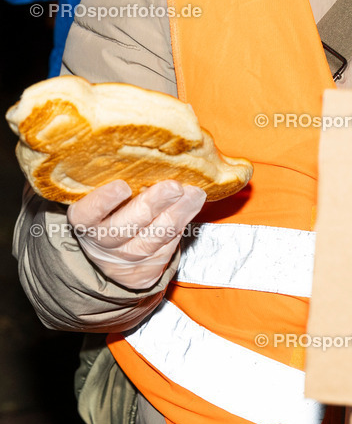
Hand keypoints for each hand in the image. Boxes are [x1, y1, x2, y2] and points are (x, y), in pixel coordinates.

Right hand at [67, 179, 205, 289]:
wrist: (112, 253)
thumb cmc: (111, 209)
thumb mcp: (103, 195)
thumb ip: (118, 177)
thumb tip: (150, 153)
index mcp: (85, 219)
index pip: (88, 213)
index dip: (103, 201)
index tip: (122, 185)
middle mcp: (102, 242)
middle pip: (127, 226)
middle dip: (153, 204)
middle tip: (174, 186)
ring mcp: (125, 260)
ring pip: (154, 238)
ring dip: (178, 213)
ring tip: (195, 193)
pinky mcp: (147, 271)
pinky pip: (168, 248)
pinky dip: (182, 225)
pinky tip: (192, 206)